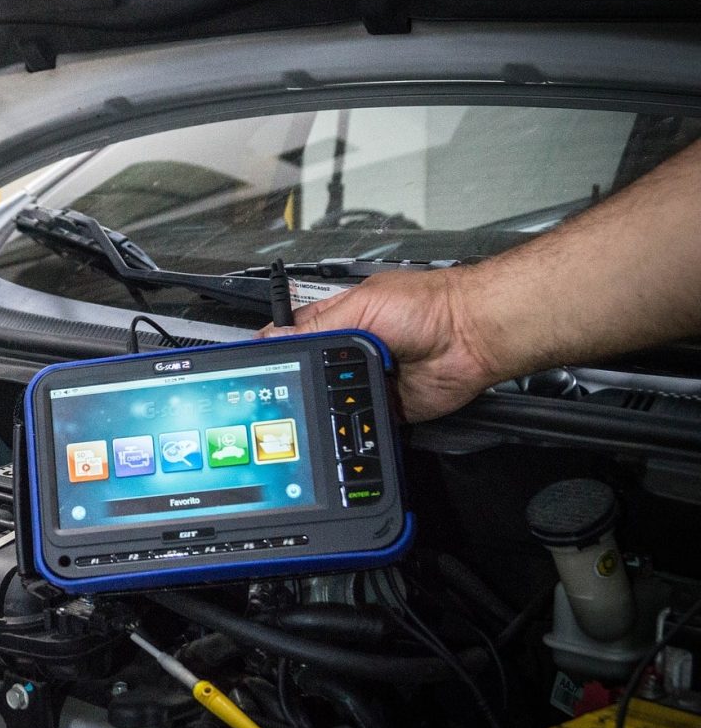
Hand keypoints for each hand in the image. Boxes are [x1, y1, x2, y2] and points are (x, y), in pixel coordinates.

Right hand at [256, 268, 501, 421]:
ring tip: (331, 393)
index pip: (294, 335)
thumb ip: (316, 325)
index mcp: (339, 321)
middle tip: (290, 387)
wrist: (471, 335)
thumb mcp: (361, 306)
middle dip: (302, 380)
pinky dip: (354, 421)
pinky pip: (360, 421)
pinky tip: (352, 413)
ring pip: (331, 400)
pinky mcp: (384, 407)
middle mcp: (350, 352)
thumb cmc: (427, 307)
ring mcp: (366, 380)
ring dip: (329, 400)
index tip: (255, 362)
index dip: (275, 349)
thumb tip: (273, 337)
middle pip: (310, 372)